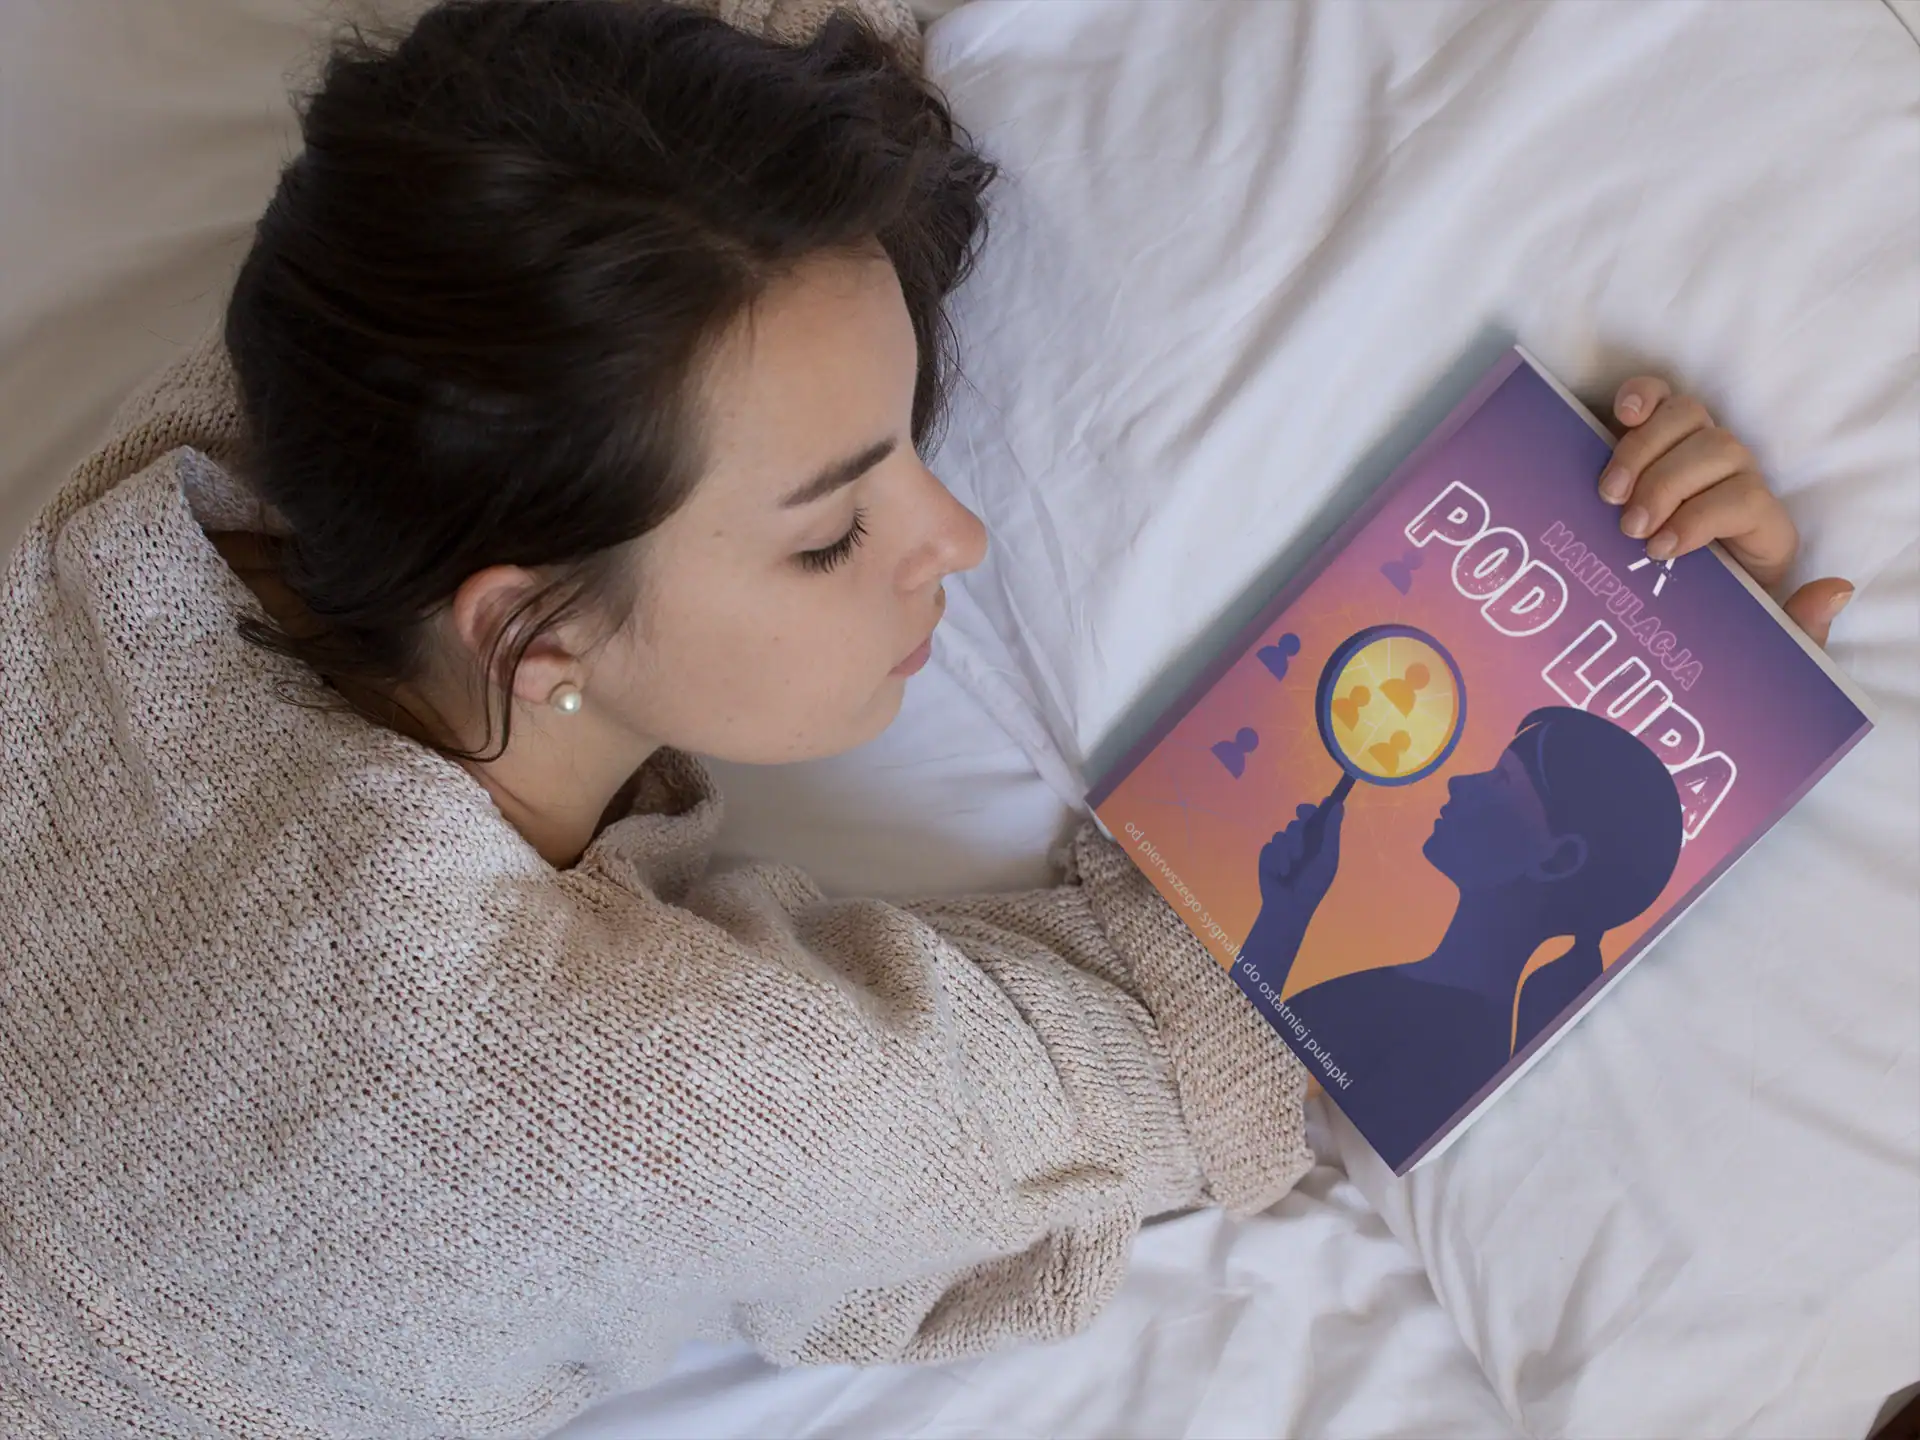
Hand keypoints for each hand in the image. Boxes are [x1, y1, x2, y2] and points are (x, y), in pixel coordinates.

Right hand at [1256, 795, 1343, 918]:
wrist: (1288, 906)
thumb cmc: (1313, 885)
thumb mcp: (1327, 858)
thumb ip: (1331, 832)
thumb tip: (1339, 804)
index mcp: (1318, 840)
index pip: (1316, 815)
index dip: (1315, 809)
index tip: (1314, 809)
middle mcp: (1301, 840)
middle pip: (1299, 818)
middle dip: (1300, 825)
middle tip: (1301, 829)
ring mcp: (1283, 846)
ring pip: (1284, 831)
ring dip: (1290, 848)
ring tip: (1292, 867)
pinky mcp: (1268, 853)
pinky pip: (1271, 845)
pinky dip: (1278, 858)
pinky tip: (1281, 872)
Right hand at [1598, 377, 1853, 645]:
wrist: (1668, 613)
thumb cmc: (1711, 621)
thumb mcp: (1759, 635)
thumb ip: (1799, 625)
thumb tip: (1835, 590)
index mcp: (1762, 527)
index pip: (1746, 498)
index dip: (1701, 517)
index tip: (1659, 550)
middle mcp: (1733, 480)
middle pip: (1717, 448)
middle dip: (1667, 485)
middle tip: (1629, 527)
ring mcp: (1691, 455)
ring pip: (1686, 417)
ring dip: (1641, 451)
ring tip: (1609, 495)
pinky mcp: (1652, 440)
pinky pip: (1656, 399)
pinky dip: (1639, 397)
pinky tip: (1617, 417)